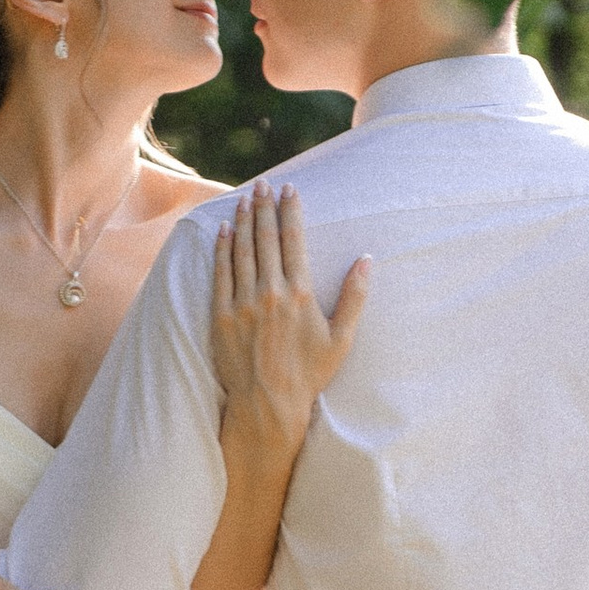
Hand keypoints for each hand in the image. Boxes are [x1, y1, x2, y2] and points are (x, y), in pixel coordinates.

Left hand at [210, 183, 369, 456]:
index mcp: (300, 294)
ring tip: (245, 199)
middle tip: (265, 184)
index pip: (294, 241)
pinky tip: (222, 230)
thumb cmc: (309, 374)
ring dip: (243, 221)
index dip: (291, 212)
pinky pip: (221, 274)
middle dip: (265, 207)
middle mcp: (270, 293)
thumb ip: (354, 296)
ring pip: (241, 251)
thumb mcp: (341, 338)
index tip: (290, 190)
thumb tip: (367, 259)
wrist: (268, 405)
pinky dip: (222, 249)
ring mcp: (242, 303)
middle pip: (265, 238)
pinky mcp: (221, 316)